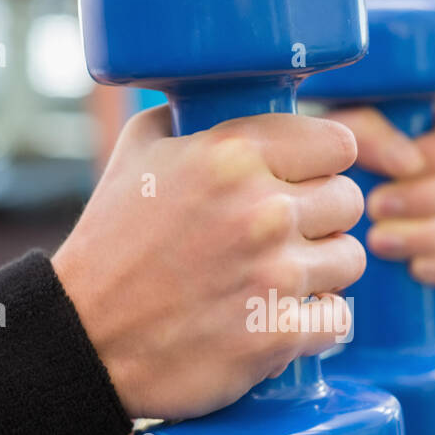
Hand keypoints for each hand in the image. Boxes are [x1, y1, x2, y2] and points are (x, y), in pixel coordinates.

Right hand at [53, 105, 364, 419]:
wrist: (84, 339)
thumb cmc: (110, 246)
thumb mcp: (137, 155)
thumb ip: (189, 117)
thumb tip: (225, 95)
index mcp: (231, 156)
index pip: (339, 143)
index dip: (324, 163)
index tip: (306, 180)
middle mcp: (261, 211)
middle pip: (348, 200)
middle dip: (321, 218)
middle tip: (286, 235)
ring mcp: (273, 276)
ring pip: (349, 259)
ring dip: (322, 270)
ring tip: (282, 278)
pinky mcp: (277, 336)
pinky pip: (338, 320)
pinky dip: (316, 323)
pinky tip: (283, 318)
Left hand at [322, 104, 434, 286]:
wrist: (309, 216)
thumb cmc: (324, 163)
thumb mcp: (339, 138)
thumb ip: (371, 134)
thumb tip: (408, 163)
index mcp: (430, 131)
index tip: (401, 167)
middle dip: (424, 197)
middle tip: (376, 207)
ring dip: (428, 233)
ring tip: (378, 240)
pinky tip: (413, 268)